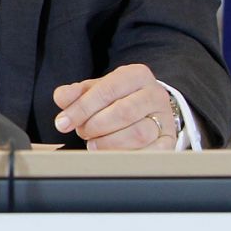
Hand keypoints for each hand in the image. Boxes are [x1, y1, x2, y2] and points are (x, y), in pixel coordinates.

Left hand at [53, 64, 175, 149]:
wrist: (146, 108)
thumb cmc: (117, 98)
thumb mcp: (95, 90)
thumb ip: (75, 93)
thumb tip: (61, 98)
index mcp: (136, 75)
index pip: (106, 90)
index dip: (81, 108)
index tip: (62, 123)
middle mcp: (155, 94)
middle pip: (123, 113)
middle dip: (95, 126)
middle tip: (83, 132)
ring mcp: (166, 118)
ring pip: (138, 134)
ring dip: (108, 142)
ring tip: (94, 143)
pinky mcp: (169, 141)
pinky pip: (150, 152)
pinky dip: (126, 155)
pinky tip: (112, 152)